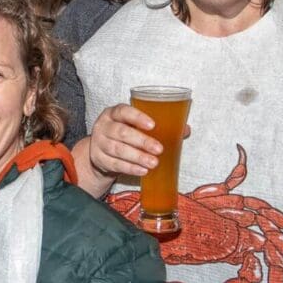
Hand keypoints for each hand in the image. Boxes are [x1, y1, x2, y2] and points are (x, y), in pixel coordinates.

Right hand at [74, 103, 189, 197]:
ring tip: (153, 162)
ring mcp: (99, 143)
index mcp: (113, 113)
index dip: (137, 117)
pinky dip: (130, 168)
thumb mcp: (135, 126)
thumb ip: (158, 126)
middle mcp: (103, 126)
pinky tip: (143, 170)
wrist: (101, 151)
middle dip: (141, 141)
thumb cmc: (123, 134)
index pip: (123, 111)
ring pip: (117, 149)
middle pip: (121, 132)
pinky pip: (115, 164)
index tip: (152, 125)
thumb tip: (184, 129)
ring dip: (137, 157)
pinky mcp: (98, 159)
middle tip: (158, 149)